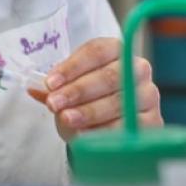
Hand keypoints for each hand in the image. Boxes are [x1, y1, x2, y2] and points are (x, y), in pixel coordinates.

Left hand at [42, 37, 162, 138]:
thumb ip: (55, 88)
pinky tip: (87, 134)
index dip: (72, 66)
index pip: (96, 51)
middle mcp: (138, 68)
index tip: (50, 82)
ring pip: (119, 102)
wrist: (114, 123)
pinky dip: (106, 131)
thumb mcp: (71, 88)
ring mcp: (148, 95)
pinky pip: (129, 126)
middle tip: (55, 103)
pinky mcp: (154, 121)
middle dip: (78, 91)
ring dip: (89, 111)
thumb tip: (32, 88)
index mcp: (117, 50)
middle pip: (109, 76)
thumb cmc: (89, 99)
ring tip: (67, 119)